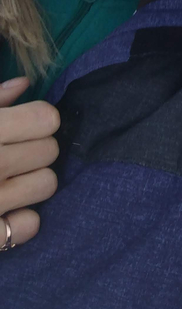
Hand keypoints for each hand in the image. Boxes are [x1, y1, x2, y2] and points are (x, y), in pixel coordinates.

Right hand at [0, 77, 59, 246]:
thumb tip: (25, 83)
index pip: (47, 119)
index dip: (38, 121)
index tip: (25, 126)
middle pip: (50, 150)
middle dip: (35, 149)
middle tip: (12, 154)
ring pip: (48, 184)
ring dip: (32, 182)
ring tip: (8, 181)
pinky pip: (30, 224)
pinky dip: (20, 219)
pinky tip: (4, 211)